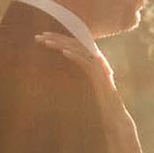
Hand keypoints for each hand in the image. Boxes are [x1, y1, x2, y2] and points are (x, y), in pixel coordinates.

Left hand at [35, 32, 147, 152]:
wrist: (114, 116)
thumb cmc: (98, 104)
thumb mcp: (83, 87)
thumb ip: (76, 77)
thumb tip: (60, 74)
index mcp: (92, 60)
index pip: (73, 44)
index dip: (58, 39)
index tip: (42, 37)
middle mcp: (97, 60)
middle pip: (75, 43)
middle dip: (56, 38)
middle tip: (39, 36)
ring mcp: (99, 66)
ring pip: (79, 49)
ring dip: (62, 44)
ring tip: (46, 42)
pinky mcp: (100, 75)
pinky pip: (86, 61)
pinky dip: (75, 55)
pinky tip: (63, 52)